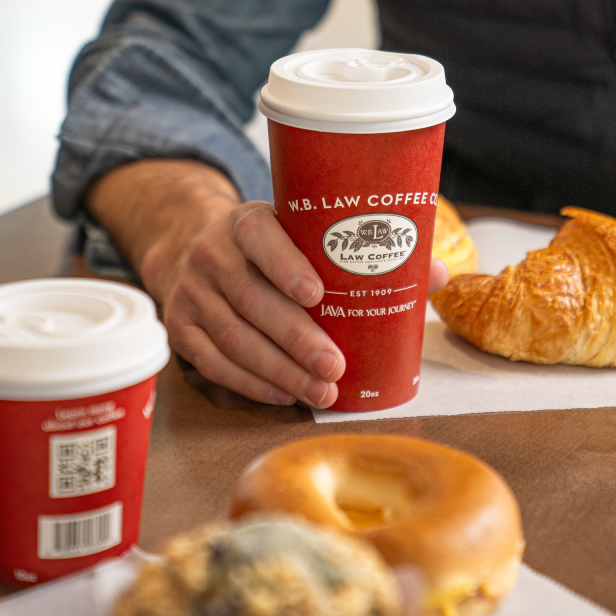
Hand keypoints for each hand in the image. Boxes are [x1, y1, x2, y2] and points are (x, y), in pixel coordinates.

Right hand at [87, 160, 448, 408]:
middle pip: (252, 300)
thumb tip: (435, 274)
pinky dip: (251, 383)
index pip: (261, 237)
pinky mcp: (181, 328)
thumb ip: (364, 250)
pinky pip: (214, 363)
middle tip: (335, 366)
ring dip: (279, 370)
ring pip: (234, 338)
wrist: (198, 249)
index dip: (286, 264)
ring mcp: (190, 292)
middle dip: (296, 338)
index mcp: (246, 222)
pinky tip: (284, 394)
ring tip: (320, 391)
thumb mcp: (303, 232)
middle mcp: (212, 253)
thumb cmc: (273, 248)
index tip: (318, 293)